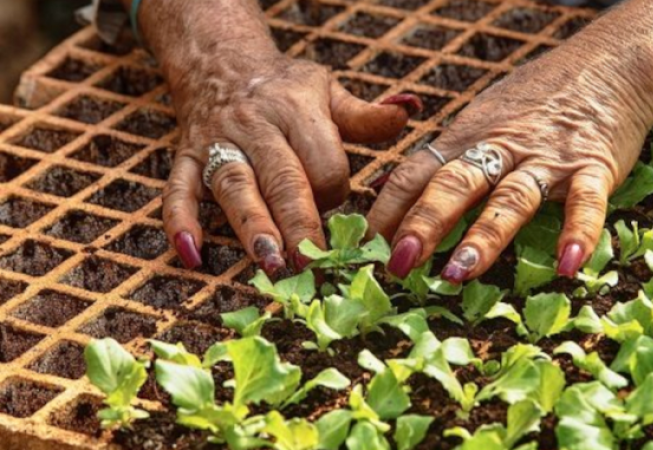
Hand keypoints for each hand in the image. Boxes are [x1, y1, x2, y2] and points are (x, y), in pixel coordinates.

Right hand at [137, 0, 419, 274]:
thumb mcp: (328, 92)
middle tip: (312, 264)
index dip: (336, 191)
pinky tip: (191, 256)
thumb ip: (366, 114)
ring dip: (251, 227)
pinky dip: (180, 223)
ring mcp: (217, 145)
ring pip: (234, 188)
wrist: (222, 65)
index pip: (323, 162)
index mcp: (296, 111)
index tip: (339, 210)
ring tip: (269, 263)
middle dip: (297, 222)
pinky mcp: (186, 159)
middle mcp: (255, 127)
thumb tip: (409, 110)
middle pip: (281, 179)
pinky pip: (177, 191)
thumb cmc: (285, 90)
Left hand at [368, 0, 652, 281]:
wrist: (608, 64)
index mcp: (468, 136)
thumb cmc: (536, 99)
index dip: (388, 208)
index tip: (363, 244)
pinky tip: (569, 266)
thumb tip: (382, 191)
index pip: (417, 172)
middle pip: (455, 185)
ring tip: (458, 274)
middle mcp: (501, 146)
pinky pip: (586, 203)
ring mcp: (547, 158)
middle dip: (423, 223)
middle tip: (398, 263)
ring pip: (510, 199)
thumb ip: (439, 157)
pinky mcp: (594, 166)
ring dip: (484, 237)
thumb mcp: (480, 116)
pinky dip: (578, 233)